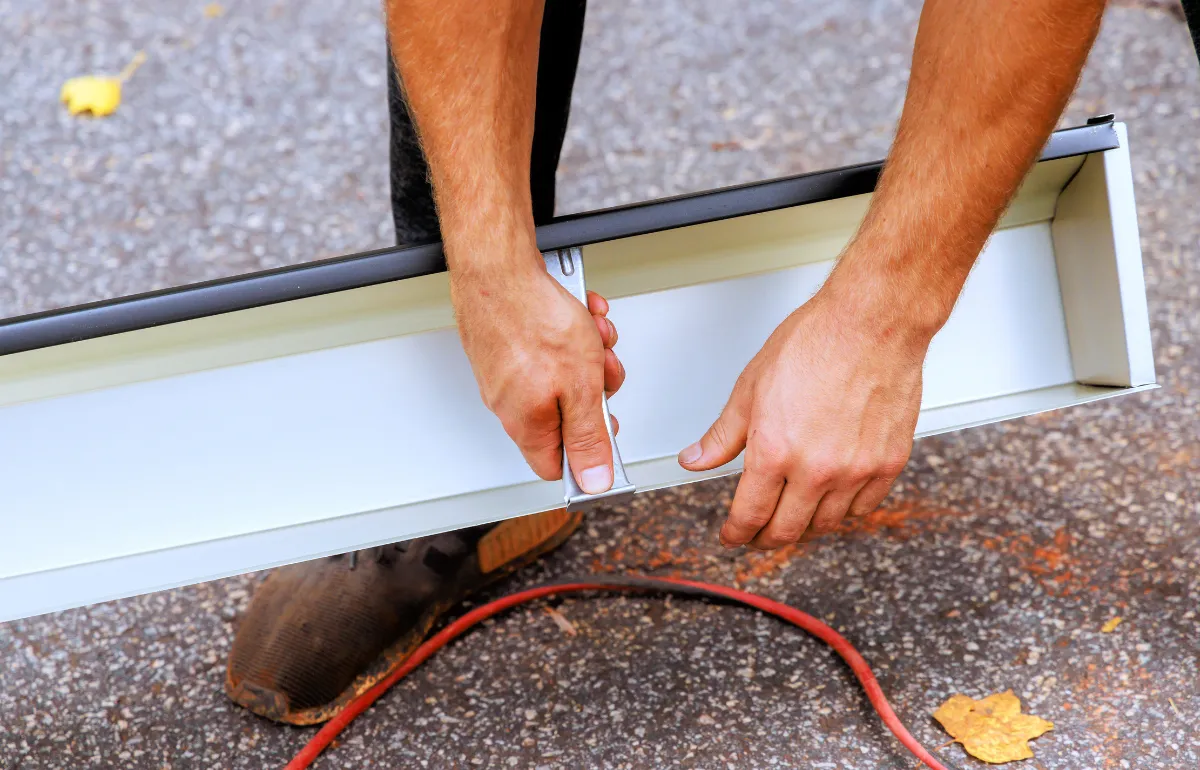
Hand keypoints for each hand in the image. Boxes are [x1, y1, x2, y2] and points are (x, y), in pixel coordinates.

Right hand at [451, 250, 623, 492]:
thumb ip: (588, 438)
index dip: (587, 454)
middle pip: (566, 415)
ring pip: (561, 378)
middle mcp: (510, 405)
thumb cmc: (532, 318)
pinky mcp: (506, 348)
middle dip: (594, 389)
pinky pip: (548, 353)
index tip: (605, 431)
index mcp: (527, 424)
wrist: (497, 267)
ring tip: (591, 333)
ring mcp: (506, 374)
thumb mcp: (580, 386)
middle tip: (602, 370)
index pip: (558, 466)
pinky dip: (569, 336)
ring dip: (587, 356)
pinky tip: (577, 316)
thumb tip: (593, 482)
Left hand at [677, 272, 928, 548]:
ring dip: (804, 525)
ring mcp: (856, 470)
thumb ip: (722, 436)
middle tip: (758, 534)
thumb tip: (696, 460)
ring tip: (793, 513)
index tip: (732, 536)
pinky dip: (844, 510)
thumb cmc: (815, 343)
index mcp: (774, 451)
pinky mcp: (888, 463)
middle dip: (765, 538)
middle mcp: (816, 469)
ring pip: (826, 524)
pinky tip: (832, 497)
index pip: (749, 516)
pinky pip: (863, 507)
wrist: (872, 323)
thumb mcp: (750, 388)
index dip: (736, 534)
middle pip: (786, 531)